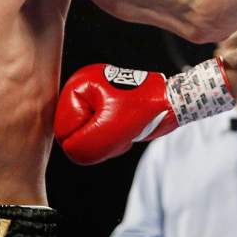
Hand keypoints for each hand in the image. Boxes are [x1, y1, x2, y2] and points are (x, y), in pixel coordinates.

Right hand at [56, 59, 234, 163]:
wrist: (171, 103)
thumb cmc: (145, 111)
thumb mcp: (111, 130)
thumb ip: (83, 145)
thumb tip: (72, 152)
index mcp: (77, 84)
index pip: (64, 128)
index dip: (86, 138)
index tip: (111, 125)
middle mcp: (80, 86)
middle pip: (74, 132)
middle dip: (96, 139)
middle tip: (119, 129)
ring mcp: (91, 96)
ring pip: (85, 135)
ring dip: (104, 140)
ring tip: (123, 129)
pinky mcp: (102, 105)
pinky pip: (96, 133)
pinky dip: (110, 138)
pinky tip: (125, 131)